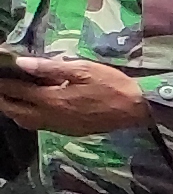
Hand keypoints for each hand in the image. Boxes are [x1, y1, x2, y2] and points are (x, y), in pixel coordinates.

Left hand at [0, 55, 147, 134]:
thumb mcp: (83, 69)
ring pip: (25, 121)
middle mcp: (52, 116)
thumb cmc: (112, 85)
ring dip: (12, 110)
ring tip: (9, 98)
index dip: (3, 83)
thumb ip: (51, 67)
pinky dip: (27, 117)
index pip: (18, 91)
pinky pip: (40, 126)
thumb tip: (22, 63)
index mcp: (53, 99)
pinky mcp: (69, 131)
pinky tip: (31, 109)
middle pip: (15, 111)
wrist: (138, 109)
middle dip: (3, 99)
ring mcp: (60, 126)